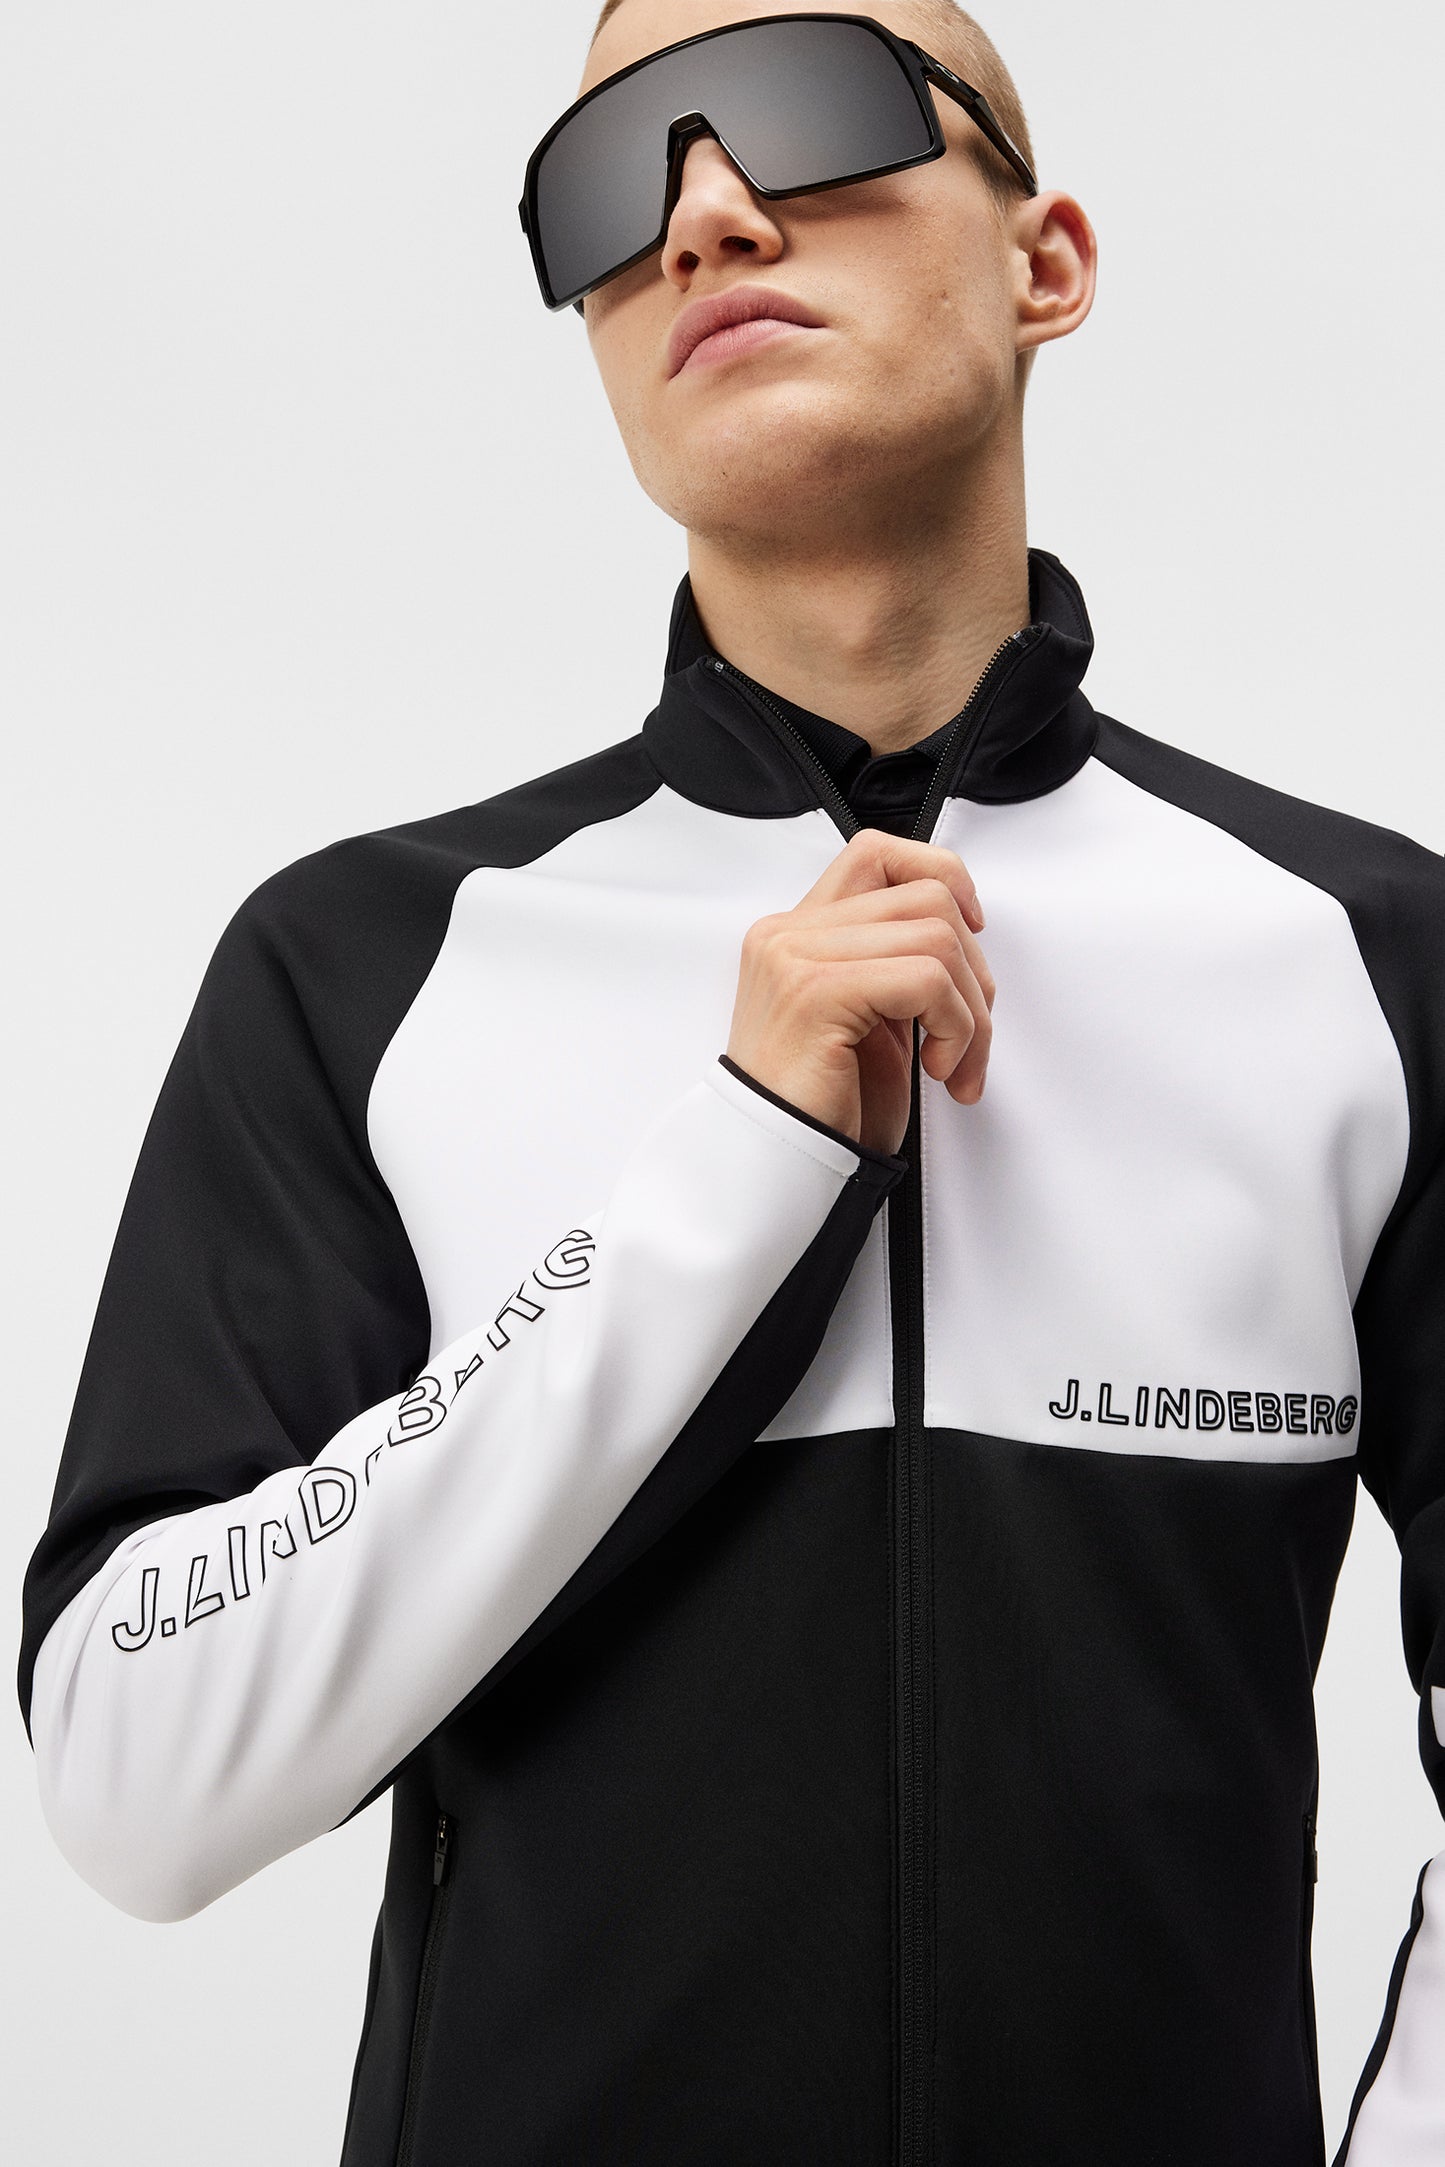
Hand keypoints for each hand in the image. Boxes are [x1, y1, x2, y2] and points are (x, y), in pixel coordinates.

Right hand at [725, 828, 994, 1158]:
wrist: (773, 1169)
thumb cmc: (819, 1109)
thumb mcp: (868, 1021)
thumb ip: (895, 966)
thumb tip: (966, 936)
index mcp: (795, 934)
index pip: (877, 854)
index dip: (942, 875)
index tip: (972, 931)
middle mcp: (789, 934)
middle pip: (925, 896)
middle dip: (975, 973)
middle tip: (970, 1037)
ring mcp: (796, 957)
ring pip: (937, 936)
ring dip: (972, 1012)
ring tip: (955, 1064)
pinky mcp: (817, 991)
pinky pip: (926, 977)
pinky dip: (957, 1027)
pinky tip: (938, 1070)